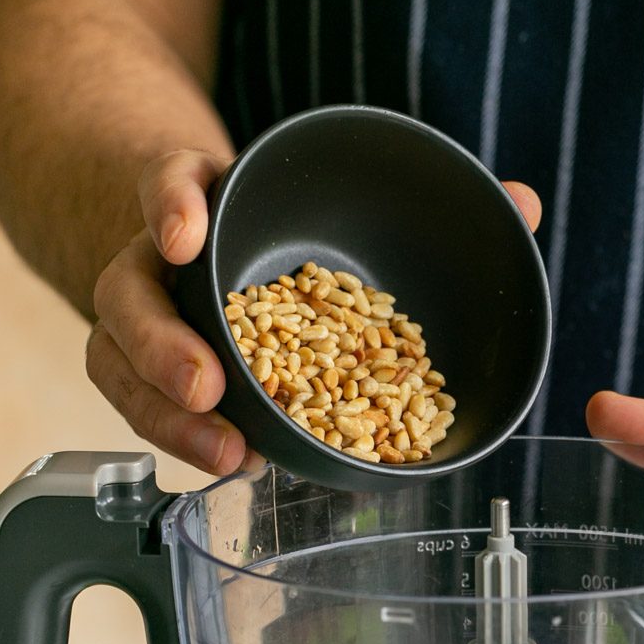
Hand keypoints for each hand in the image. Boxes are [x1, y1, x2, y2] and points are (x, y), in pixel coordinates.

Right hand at [87, 156, 542, 477]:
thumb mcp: (332, 194)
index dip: (170, 205)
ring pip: (120, 364)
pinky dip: (181, 436)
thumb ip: (428, 196)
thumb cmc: (286, 221)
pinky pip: (145, 405)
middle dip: (164, 345)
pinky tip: (233, 462)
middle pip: (133, 296)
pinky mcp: (150, 370)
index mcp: (202, 194)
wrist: (206, 234)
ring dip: (167, 415)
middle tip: (207, 385)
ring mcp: (148, 318)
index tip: (185, 234)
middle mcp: (159, 258)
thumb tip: (524, 203)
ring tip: (226, 454)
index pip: (169, 180)